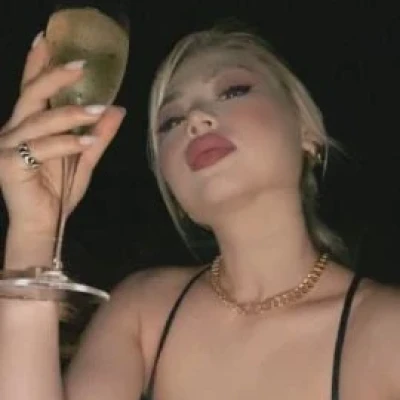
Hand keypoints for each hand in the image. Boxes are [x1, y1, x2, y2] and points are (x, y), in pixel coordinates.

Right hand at [0, 32, 125, 230]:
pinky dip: (66, 143)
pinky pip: (41, 148)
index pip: (32, 90)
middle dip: (54, 76)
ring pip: (39, 122)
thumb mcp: (84, 159)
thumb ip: (98, 135)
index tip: (48, 38)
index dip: (37, 64)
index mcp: (29, 128)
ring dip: (70, 115)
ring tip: (97, 110)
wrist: (43, 225)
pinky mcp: (8, 165)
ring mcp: (7, 147)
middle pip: (31, 96)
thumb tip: (116, 109)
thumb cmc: (58, 192)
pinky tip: (87, 141)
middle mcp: (13, 131)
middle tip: (81, 64)